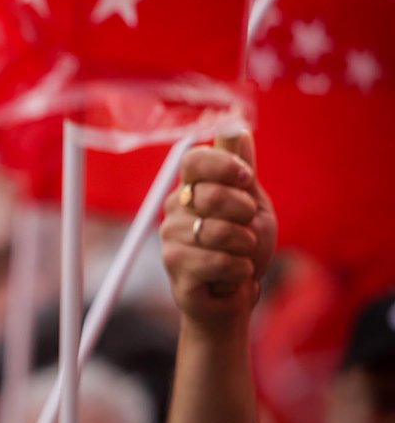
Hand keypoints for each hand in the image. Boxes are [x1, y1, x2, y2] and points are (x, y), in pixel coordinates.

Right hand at [161, 134, 275, 330]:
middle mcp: (175, 209)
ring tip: (242, 255)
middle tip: (248, 229)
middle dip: (244, 213)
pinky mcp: (175, 266)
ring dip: (244, 246)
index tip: (246, 177)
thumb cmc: (243, 248)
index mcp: (191, 188)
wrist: (237, 295)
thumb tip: (237, 126)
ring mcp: (170, 238)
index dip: (223, 164)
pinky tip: (236, 274)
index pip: (195, 160)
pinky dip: (239, 269)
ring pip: (216, 232)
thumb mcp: (252, 205)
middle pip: (209, 194)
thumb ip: (242, 169)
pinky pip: (216, 261)